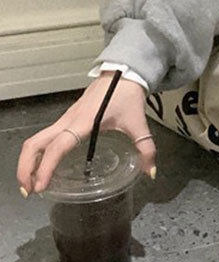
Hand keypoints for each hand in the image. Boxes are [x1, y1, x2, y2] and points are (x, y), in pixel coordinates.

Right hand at [17, 72, 155, 195]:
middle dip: (26, 168)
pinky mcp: (67, 117)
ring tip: (32, 184)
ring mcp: (65, 118)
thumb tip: (150, 172)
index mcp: (83, 122)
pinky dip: (38, 153)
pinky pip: (45, 136)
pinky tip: (45, 166)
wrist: (123, 72)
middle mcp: (68, 120)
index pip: (58, 146)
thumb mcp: (138, 123)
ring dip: (29, 161)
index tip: (40, 186)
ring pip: (36, 139)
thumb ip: (146, 148)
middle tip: (29, 190)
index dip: (46, 167)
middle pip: (35, 143)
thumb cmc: (128, 96)